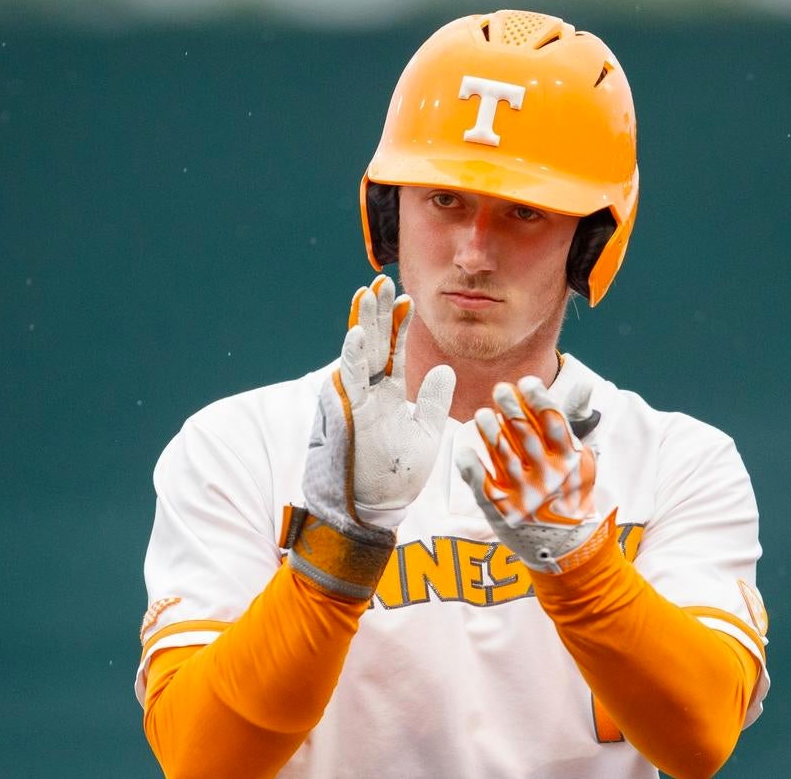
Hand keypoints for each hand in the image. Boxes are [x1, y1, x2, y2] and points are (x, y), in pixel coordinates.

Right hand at [304, 275, 454, 531]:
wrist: (372, 510)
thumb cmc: (395, 477)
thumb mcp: (425, 434)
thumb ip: (434, 402)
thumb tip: (446, 369)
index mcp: (387, 396)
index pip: (394, 352)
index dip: (400, 326)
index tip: (408, 299)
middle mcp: (369, 393)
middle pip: (374, 343)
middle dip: (379, 312)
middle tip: (382, 281)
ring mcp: (354, 401)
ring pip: (359, 354)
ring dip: (363, 324)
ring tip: (368, 294)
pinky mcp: (344, 414)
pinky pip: (349, 381)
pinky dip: (354, 356)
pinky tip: (359, 334)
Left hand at [454, 376, 605, 573]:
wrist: (566, 550)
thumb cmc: (569, 497)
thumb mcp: (580, 463)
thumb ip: (572, 427)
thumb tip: (580, 386)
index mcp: (569, 462)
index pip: (553, 423)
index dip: (538, 399)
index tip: (526, 381)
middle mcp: (548, 477)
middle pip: (524, 433)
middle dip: (511, 407)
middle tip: (500, 389)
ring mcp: (524, 494)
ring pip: (502, 455)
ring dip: (489, 431)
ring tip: (481, 414)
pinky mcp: (502, 510)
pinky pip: (482, 483)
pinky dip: (471, 466)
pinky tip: (464, 450)